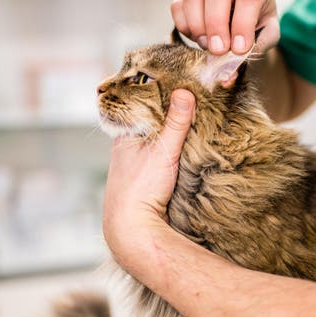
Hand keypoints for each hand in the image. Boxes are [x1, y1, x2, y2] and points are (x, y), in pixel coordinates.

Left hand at [102, 89, 194, 280]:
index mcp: (124, 135)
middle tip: (191, 103)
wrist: (131, 229)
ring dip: (168, 137)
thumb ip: (176, 123)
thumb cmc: (141, 188)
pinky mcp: (143, 181)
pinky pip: (157, 159)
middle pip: (149, 125)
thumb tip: (186, 92)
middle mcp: (125, 148)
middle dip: (166, 117)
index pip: (142, 107)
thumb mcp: (163, 150)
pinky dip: (169, 154)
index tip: (180, 87)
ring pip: (152, 143)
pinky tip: (182, 153)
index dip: (160, 97)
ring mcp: (132, 165)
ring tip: (191, 124)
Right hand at [171, 0, 278, 54]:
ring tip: (207, 46)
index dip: (243, 24)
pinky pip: (177, 6)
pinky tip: (198, 40)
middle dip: (216, 24)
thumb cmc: (258, 27)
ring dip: (198, 26)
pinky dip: (185, 27)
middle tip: (218, 50)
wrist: (243, 21)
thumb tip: (228, 73)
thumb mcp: (266, 37)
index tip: (240, 49)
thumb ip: (254, 50)